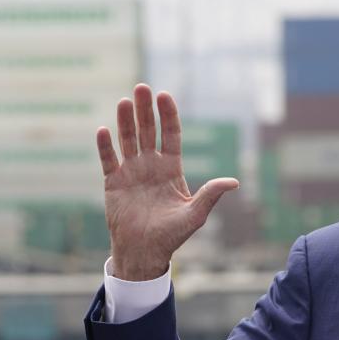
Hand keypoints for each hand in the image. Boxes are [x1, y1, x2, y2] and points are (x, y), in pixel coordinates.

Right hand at [96, 85, 238, 279]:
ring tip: (124, 101)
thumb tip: (234, 182)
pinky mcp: (113, 182)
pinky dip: (105, 146)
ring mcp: (131, 172)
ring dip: (125, 121)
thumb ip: (210, 195)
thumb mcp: (195, 214)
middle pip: (148, 131)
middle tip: (142, 87)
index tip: (165, 96)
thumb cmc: (172, 235)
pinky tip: (104, 130)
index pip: (171, 135)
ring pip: (128, 140)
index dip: (168, 116)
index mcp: (171, 169)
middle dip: (146, 110)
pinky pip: (108, 159)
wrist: (144, 252)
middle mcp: (151, 165)